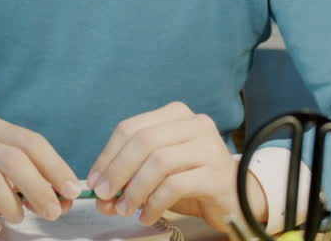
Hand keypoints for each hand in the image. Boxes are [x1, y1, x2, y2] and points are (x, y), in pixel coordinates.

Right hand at [0, 116, 82, 234]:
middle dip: (39, 188)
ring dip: (13, 205)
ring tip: (18, 217)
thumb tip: (66, 198)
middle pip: (13, 160)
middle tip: (53, 212)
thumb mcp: (12, 171)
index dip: (56, 167)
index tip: (72, 191)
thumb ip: (39, 179)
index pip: (31, 142)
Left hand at [86, 101, 255, 232]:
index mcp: (174, 114)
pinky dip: (155, 203)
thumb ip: (129, 177)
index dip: (107, 155)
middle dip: (117, 171)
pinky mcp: (217, 174)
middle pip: (143, 141)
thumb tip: (100, 195)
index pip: (130, 128)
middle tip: (104, 197)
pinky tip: (147, 216)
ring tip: (125, 209)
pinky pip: (175, 186)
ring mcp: (208, 146)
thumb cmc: (191, 180)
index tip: (94, 181)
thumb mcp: (157, 172)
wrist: (236, 197)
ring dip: (135, 190)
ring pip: (159, 162)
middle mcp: (194, 123)